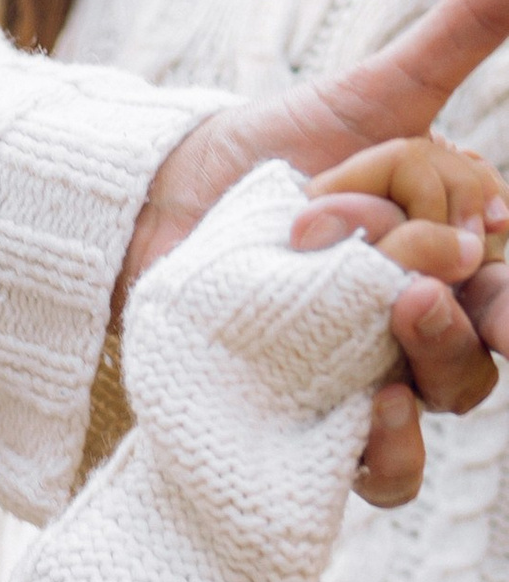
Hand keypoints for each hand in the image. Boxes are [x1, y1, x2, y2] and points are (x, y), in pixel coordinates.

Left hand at [123, 0, 508, 502]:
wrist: (173, 218)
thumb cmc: (280, 161)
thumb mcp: (368, 101)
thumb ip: (452, 42)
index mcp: (460, 255)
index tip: (496, 226)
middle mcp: (426, 321)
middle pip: (489, 342)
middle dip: (473, 312)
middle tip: (421, 282)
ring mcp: (375, 376)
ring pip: (446, 397)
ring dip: (434, 360)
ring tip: (394, 316)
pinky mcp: (318, 425)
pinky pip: (381, 470)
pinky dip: (389, 453)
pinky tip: (372, 417)